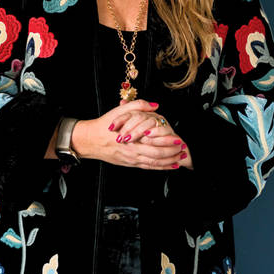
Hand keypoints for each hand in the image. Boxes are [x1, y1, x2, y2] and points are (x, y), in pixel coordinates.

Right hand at [72, 99, 189, 169]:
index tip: (178, 140)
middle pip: (157, 156)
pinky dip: (159, 167)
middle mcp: (132, 152)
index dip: (168, 143)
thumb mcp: (119, 112)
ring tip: (180, 159)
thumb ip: (138, 106)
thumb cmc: (104, 126)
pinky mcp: (129, 163)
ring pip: (154, 164)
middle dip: (172, 154)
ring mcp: (131, 160)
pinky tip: (168, 166)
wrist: (90, 140)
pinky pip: (147, 167)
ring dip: (168, 162)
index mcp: (131, 140)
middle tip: (183, 150)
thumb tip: (155, 105)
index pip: (154, 144)